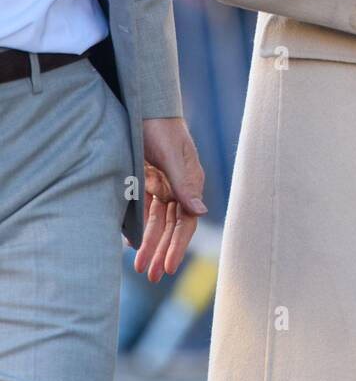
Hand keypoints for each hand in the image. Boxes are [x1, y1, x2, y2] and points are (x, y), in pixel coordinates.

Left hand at [131, 117, 207, 281]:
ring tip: (139, 267)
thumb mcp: (173, 155)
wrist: (143, 103)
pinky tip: (130, 243)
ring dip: (149, 244)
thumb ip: (185, 184)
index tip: (167, 268)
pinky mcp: (146, 180)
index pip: (186, 222)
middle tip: (150, 276)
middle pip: (171, 227)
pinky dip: (139, 227)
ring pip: (157, 222)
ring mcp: (162, 184)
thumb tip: (201, 212)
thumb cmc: (162, 127)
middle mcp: (179, 187)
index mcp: (190, 182)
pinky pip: (144, 210)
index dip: (178, 246)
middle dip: (161, 252)